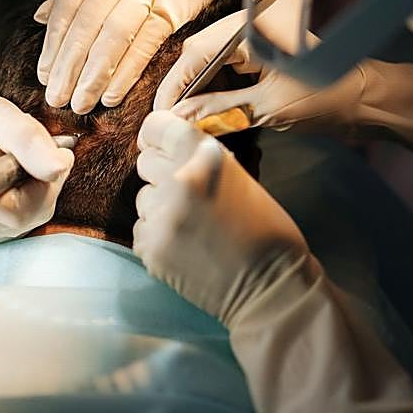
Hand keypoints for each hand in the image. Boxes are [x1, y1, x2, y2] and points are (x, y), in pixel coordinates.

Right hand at [0, 46, 73, 247]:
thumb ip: (28, 139)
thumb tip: (59, 168)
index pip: (22, 212)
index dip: (46, 182)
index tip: (53, 149)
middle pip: (31, 215)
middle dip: (46, 181)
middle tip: (39, 148)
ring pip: (32, 216)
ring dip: (40, 186)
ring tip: (22, 157)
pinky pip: (25, 217)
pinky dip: (32, 194)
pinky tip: (18, 173)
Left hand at [35, 0, 260, 114]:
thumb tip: (41, 17)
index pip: (68, 1)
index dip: (54, 42)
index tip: (44, 73)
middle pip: (87, 22)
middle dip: (69, 66)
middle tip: (56, 97)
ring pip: (114, 36)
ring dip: (94, 75)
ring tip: (81, 102)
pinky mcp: (175, 5)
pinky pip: (146, 44)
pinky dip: (127, 72)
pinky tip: (112, 94)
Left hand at [133, 112, 412, 411]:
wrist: (271, 287)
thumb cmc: (267, 230)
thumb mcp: (240, 178)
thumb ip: (202, 161)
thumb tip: (169, 151)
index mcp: (205, 157)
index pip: (158, 126)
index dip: (156, 133)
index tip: (158, 142)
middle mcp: (178, 180)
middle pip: (145, 161)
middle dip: (161, 173)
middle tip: (186, 192)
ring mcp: (161, 216)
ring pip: (143, 198)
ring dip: (159, 207)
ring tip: (191, 224)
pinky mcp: (151, 248)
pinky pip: (141, 229)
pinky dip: (158, 236)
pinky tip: (185, 247)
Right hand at [154, 10, 412, 156]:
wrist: (368, 98)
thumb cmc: (328, 98)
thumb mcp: (268, 109)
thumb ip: (220, 111)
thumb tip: (177, 120)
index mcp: (253, 23)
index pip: (197, 51)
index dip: (175, 85)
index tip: (159, 115)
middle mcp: (252, 18)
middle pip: (200, 52)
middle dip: (183, 87)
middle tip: (165, 122)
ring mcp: (256, 31)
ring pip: (211, 58)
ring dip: (197, 88)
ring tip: (181, 119)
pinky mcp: (261, 46)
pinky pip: (227, 63)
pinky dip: (214, 86)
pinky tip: (204, 109)